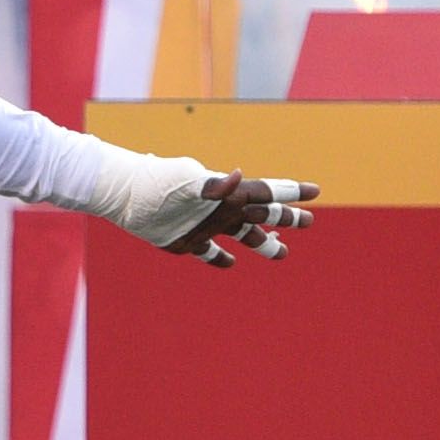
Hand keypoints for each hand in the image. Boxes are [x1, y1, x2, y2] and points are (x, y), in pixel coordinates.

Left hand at [100, 153, 320, 266]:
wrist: (123, 195)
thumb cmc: (155, 183)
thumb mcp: (186, 181)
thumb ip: (213, 183)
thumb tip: (239, 175)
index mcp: (226, 194)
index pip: (267, 192)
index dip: (291, 193)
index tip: (316, 192)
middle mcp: (220, 210)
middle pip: (263, 215)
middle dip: (287, 218)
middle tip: (310, 223)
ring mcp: (205, 226)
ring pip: (243, 236)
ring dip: (264, 243)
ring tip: (282, 252)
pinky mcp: (186, 242)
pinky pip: (209, 253)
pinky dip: (220, 259)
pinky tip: (230, 264)